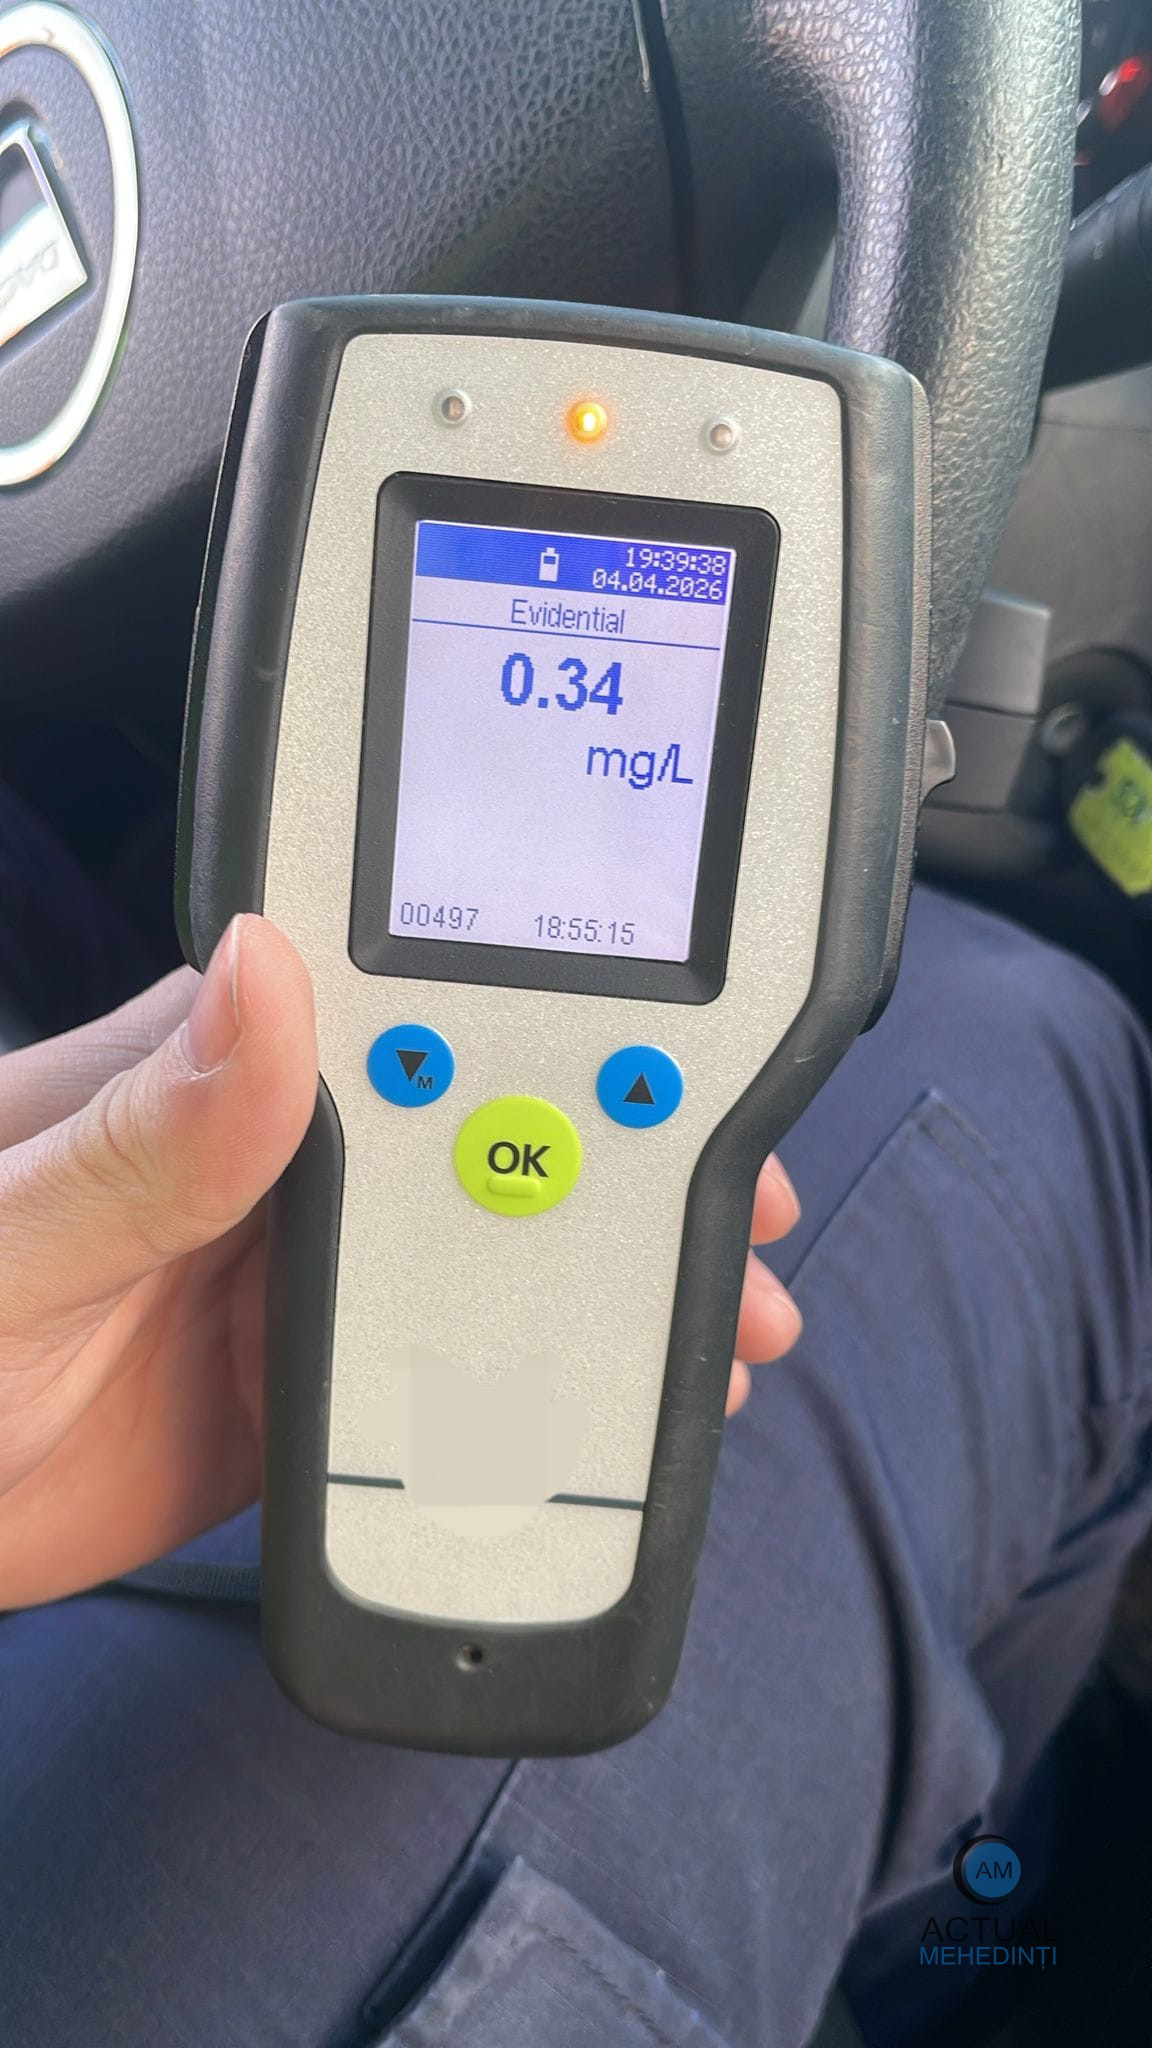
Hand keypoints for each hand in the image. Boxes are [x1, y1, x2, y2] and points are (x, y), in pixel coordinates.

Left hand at [0, 916, 800, 1607]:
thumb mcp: (12, 1232)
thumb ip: (146, 1134)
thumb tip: (273, 979)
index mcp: (209, 1079)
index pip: (412, 1006)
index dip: (555, 1011)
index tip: (673, 1041)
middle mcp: (267, 1159)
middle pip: (486, 1126)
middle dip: (626, 1149)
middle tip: (738, 1198)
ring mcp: (285, 1271)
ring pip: (481, 1246)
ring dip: (598, 1273)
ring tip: (709, 1318)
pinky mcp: (291, 1380)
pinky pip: (436, 1368)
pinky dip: (531, 1383)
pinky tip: (599, 1407)